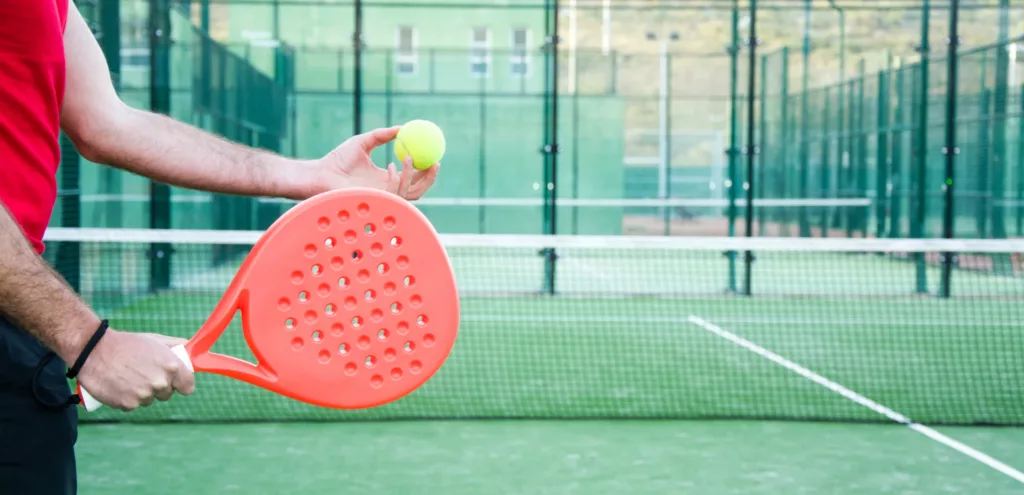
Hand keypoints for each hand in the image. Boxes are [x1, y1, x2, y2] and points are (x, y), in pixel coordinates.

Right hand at [73, 329, 194, 410]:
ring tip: (128, 377)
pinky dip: (127, 398)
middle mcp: (160, 382)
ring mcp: (144, 395)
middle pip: (168, 394)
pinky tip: (119, 385)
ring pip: (149, 400)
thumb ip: (175, 345)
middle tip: (144, 374)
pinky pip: (133, 405)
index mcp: (171, 366)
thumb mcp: (154, 340)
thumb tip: (188, 348)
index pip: (188, 386)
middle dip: (159, 387)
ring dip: (142, 393)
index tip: (175, 382)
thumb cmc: (126, 343)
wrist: (93, 351)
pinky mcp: (128, 404)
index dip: (181, 384)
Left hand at [312, 126, 439, 199]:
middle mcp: (387, 190)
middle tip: (435, 162)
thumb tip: (401, 127)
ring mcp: (382, 198)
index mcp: (387, 178)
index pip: (412, 178)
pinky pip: (393, 193)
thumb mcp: (364, 141)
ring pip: (409, 193)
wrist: (321, 172)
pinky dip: (396, 180)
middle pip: (417, 190)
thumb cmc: (338, 159)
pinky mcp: (375, 201)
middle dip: (430, 179)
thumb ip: (382, 135)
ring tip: (408, 157)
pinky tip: (390, 166)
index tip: (434, 155)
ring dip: (412, 175)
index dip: (426, 169)